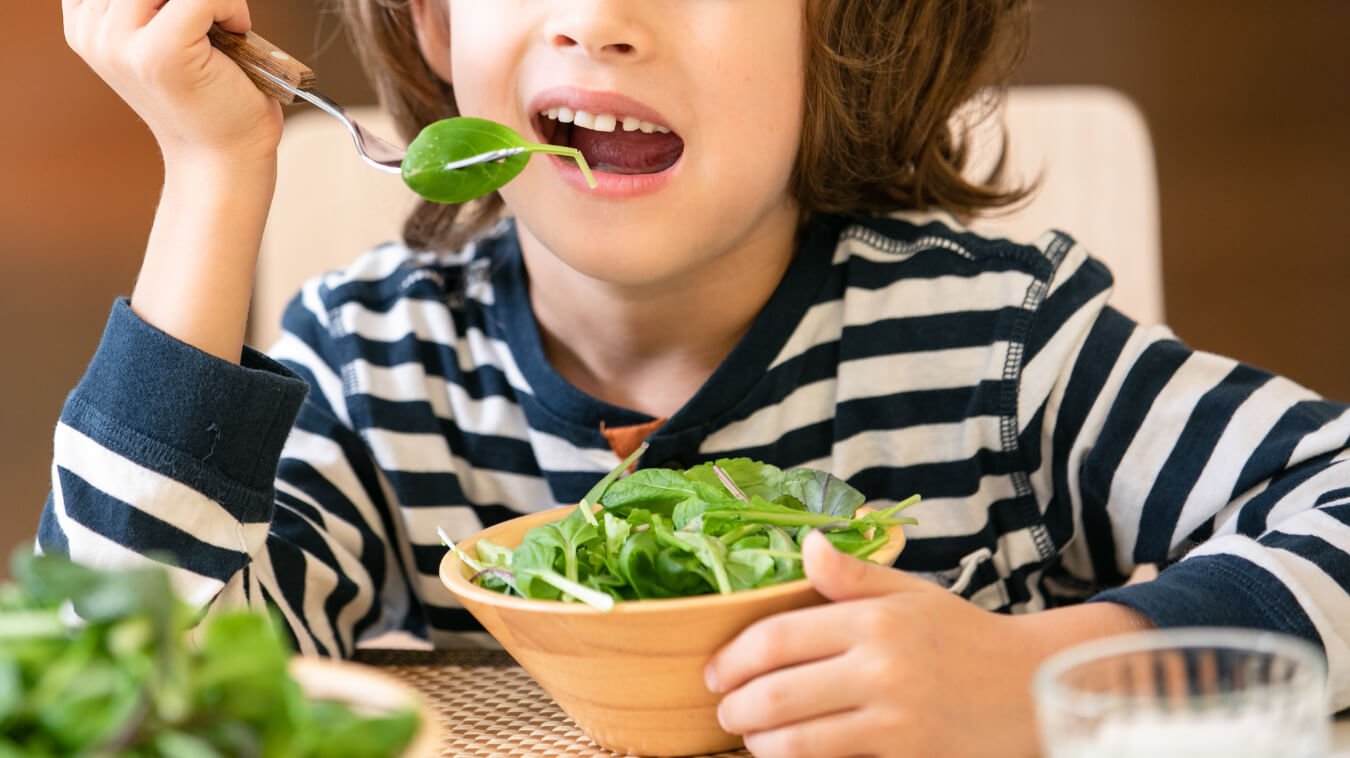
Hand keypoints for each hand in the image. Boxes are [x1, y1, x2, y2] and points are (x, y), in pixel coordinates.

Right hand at [62, 0, 281, 162]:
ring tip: (225, 21)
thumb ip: (153, 2)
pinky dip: (229, 4)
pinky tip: (238, 29)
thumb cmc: (207, 97)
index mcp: (85, 22)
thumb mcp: (164, 33)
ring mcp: (122, 43)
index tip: (186, 10)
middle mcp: (93, 31)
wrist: (222, 158)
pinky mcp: (161, 54)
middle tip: (210, 13)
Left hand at [705, 531, 1042, 757]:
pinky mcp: (907, 755)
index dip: (732, 658)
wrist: (1034, 688)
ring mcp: (893, 717)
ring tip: (749, 735)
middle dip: (735, 706)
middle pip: (775, 692)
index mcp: (875, 619)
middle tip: (723, 710)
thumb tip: (806, 544)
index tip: (714, 671)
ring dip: (759, 741)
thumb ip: (854, 576)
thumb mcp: (912, 595)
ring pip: (796, 738)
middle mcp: (880, 666)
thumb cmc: (965, 638)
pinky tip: (785, 752)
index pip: (777, 637)